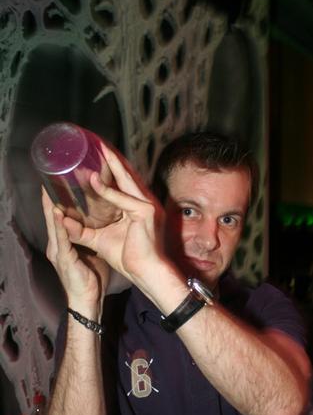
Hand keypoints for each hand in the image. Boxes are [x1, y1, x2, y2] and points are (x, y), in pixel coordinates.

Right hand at [42, 187, 109, 310]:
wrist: (88, 300)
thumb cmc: (91, 277)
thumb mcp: (91, 251)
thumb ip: (91, 236)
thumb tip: (102, 222)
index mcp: (64, 241)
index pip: (60, 215)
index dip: (59, 198)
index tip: (60, 180)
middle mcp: (57, 243)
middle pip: (53, 215)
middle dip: (51, 196)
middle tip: (50, 176)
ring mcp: (58, 251)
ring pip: (54, 224)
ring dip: (51, 206)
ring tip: (49, 188)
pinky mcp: (63, 259)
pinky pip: (62, 238)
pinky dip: (59, 224)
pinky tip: (58, 212)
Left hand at [61, 143, 167, 297]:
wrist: (145, 273)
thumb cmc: (128, 258)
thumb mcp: (100, 240)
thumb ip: (83, 230)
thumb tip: (62, 220)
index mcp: (138, 206)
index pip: (124, 181)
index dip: (112, 167)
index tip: (99, 153)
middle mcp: (145, 202)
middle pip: (127, 174)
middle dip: (112, 158)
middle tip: (97, 142)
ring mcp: (147, 205)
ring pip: (126, 180)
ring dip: (111, 164)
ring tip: (98, 149)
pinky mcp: (145, 212)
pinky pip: (122, 198)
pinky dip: (107, 190)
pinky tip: (93, 180)